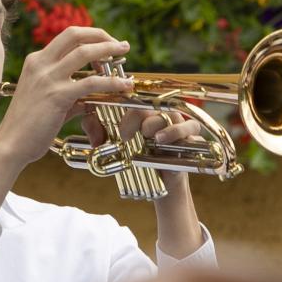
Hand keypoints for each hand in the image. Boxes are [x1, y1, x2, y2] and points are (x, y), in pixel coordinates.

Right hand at [0, 27, 135, 169]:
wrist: (10, 144)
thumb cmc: (26, 128)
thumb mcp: (48, 103)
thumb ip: (70, 97)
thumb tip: (90, 100)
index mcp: (36, 62)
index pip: (67, 38)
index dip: (90, 36)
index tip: (106, 44)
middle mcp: (40, 64)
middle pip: (75, 35)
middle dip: (101, 36)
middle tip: (120, 45)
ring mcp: (47, 78)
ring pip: (84, 52)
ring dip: (109, 50)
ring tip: (125, 54)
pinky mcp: (56, 95)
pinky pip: (90, 83)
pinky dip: (111, 82)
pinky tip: (124, 85)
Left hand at [81, 106, 202, 153]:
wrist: (160, 183)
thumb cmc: (138, 160)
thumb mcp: (114, 146)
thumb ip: (98, 133)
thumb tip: (91, 130)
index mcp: (143, 111)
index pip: (134, 98)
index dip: (123, 102)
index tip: (109, 120)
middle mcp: (161, 114)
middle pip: (150, 104)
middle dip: (134, 118)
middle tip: (124, 135)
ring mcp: (177, 123)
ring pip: (169, 113)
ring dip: (155, 124)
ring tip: (147, 136)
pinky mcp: (191, 136)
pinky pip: (189, 127)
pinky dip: (175, 132)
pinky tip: (162, 140)